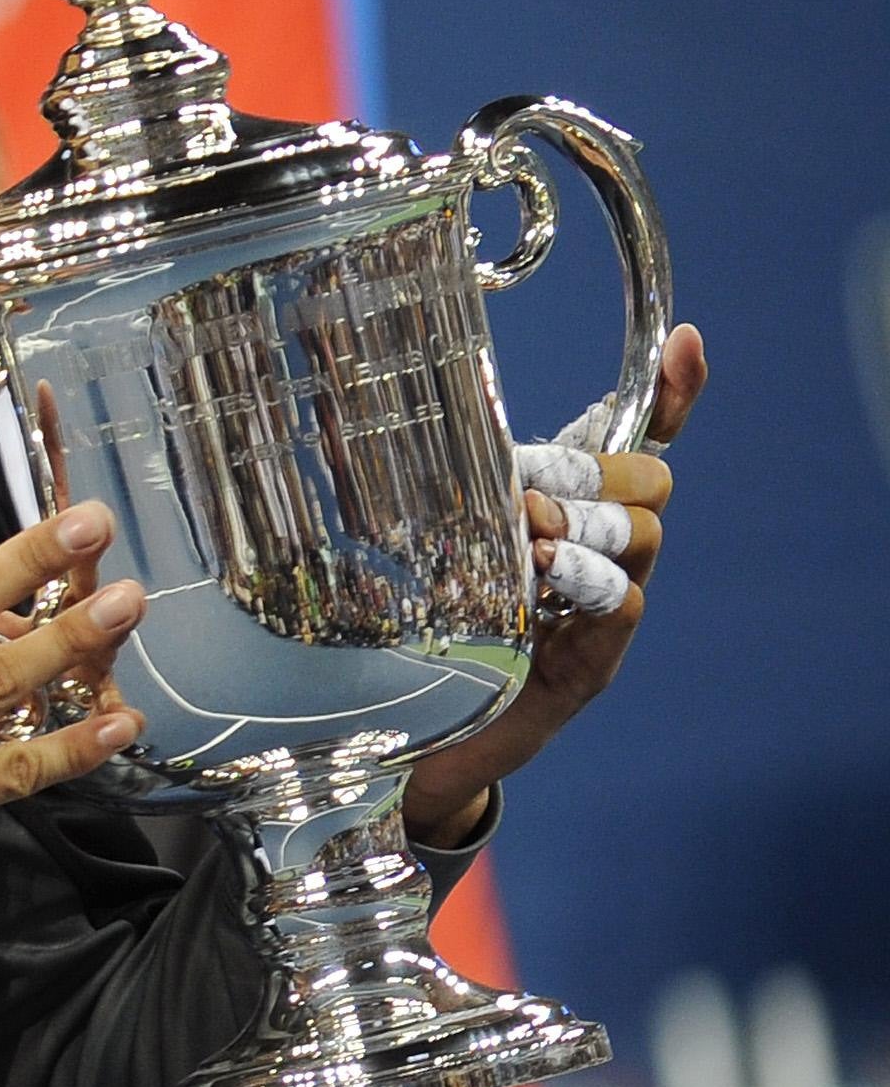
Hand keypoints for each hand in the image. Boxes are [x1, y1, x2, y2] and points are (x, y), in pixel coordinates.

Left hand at [402, 324, 706, 843]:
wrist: (408, 747)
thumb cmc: (414, 640)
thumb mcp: (419, 551)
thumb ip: (430, 495)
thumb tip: (399, 418)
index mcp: (563, 520)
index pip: (638, 447)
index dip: (670, 394)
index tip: (686, 338)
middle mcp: (596, 560)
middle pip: (649, 484)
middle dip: (594, 470)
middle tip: (523, 485)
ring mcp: (601, 615)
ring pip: (642, 537)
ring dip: (584, 522)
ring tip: (526, 528)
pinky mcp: (592, 665)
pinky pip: (622, 604)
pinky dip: (585, 579)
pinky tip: (540, 571)